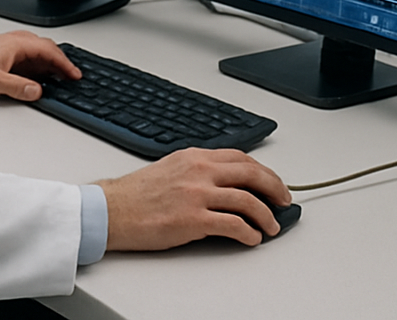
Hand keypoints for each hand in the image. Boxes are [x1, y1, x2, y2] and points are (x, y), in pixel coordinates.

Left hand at [0, 31, 80, 101]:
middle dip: (61, 63)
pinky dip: (39, 67)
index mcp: (16, 44)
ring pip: (38, 53)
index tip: (74, 74)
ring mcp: (10, 48)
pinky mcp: (5, 55)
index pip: (49, 50)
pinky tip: (39, 79)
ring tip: (60, 79)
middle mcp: (15, 42)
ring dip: (51, 65)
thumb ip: (17, 87)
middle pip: (47, 49)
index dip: (64, 63)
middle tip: (71, 77)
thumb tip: (37, 91)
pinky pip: (29, 59)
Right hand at [97, 147, 290, 249]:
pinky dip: (249, 232)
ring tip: (271, 227)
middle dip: (274, 188)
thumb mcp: (171, 168)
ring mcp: (197, 195)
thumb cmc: (136, 194)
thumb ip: (198, 170)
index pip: (240, 158)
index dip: (263, 171)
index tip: (272, 182)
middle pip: (251, 173)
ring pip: (247, 199)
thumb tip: (225, 181)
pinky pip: (233, 225)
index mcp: (195, 157)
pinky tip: (252, 238)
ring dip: (265, 215)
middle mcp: (199, 171)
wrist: (111, 210)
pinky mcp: (193, 220)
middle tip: (284, 201)